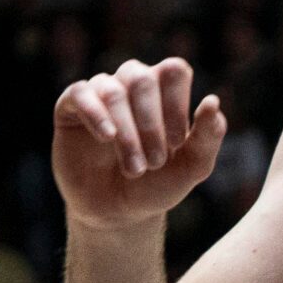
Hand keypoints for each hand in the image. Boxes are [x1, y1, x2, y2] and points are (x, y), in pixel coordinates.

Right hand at [53, 58, 226, 229]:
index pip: (173, 70)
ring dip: (128, 132)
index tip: (178, 143)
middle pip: (142, 78)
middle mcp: (131, 85)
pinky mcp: (70, 108)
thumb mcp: (192, 166)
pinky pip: (80, 93)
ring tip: (135, 169)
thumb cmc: (157, 184)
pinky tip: (107, 137)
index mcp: (164, 92)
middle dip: (151, 123)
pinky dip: (96, 114)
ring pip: (113, 91)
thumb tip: (213, 101)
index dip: (177, 104)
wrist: (117, 212)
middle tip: (156, 162)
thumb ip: (208, 136)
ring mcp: (99, 94)